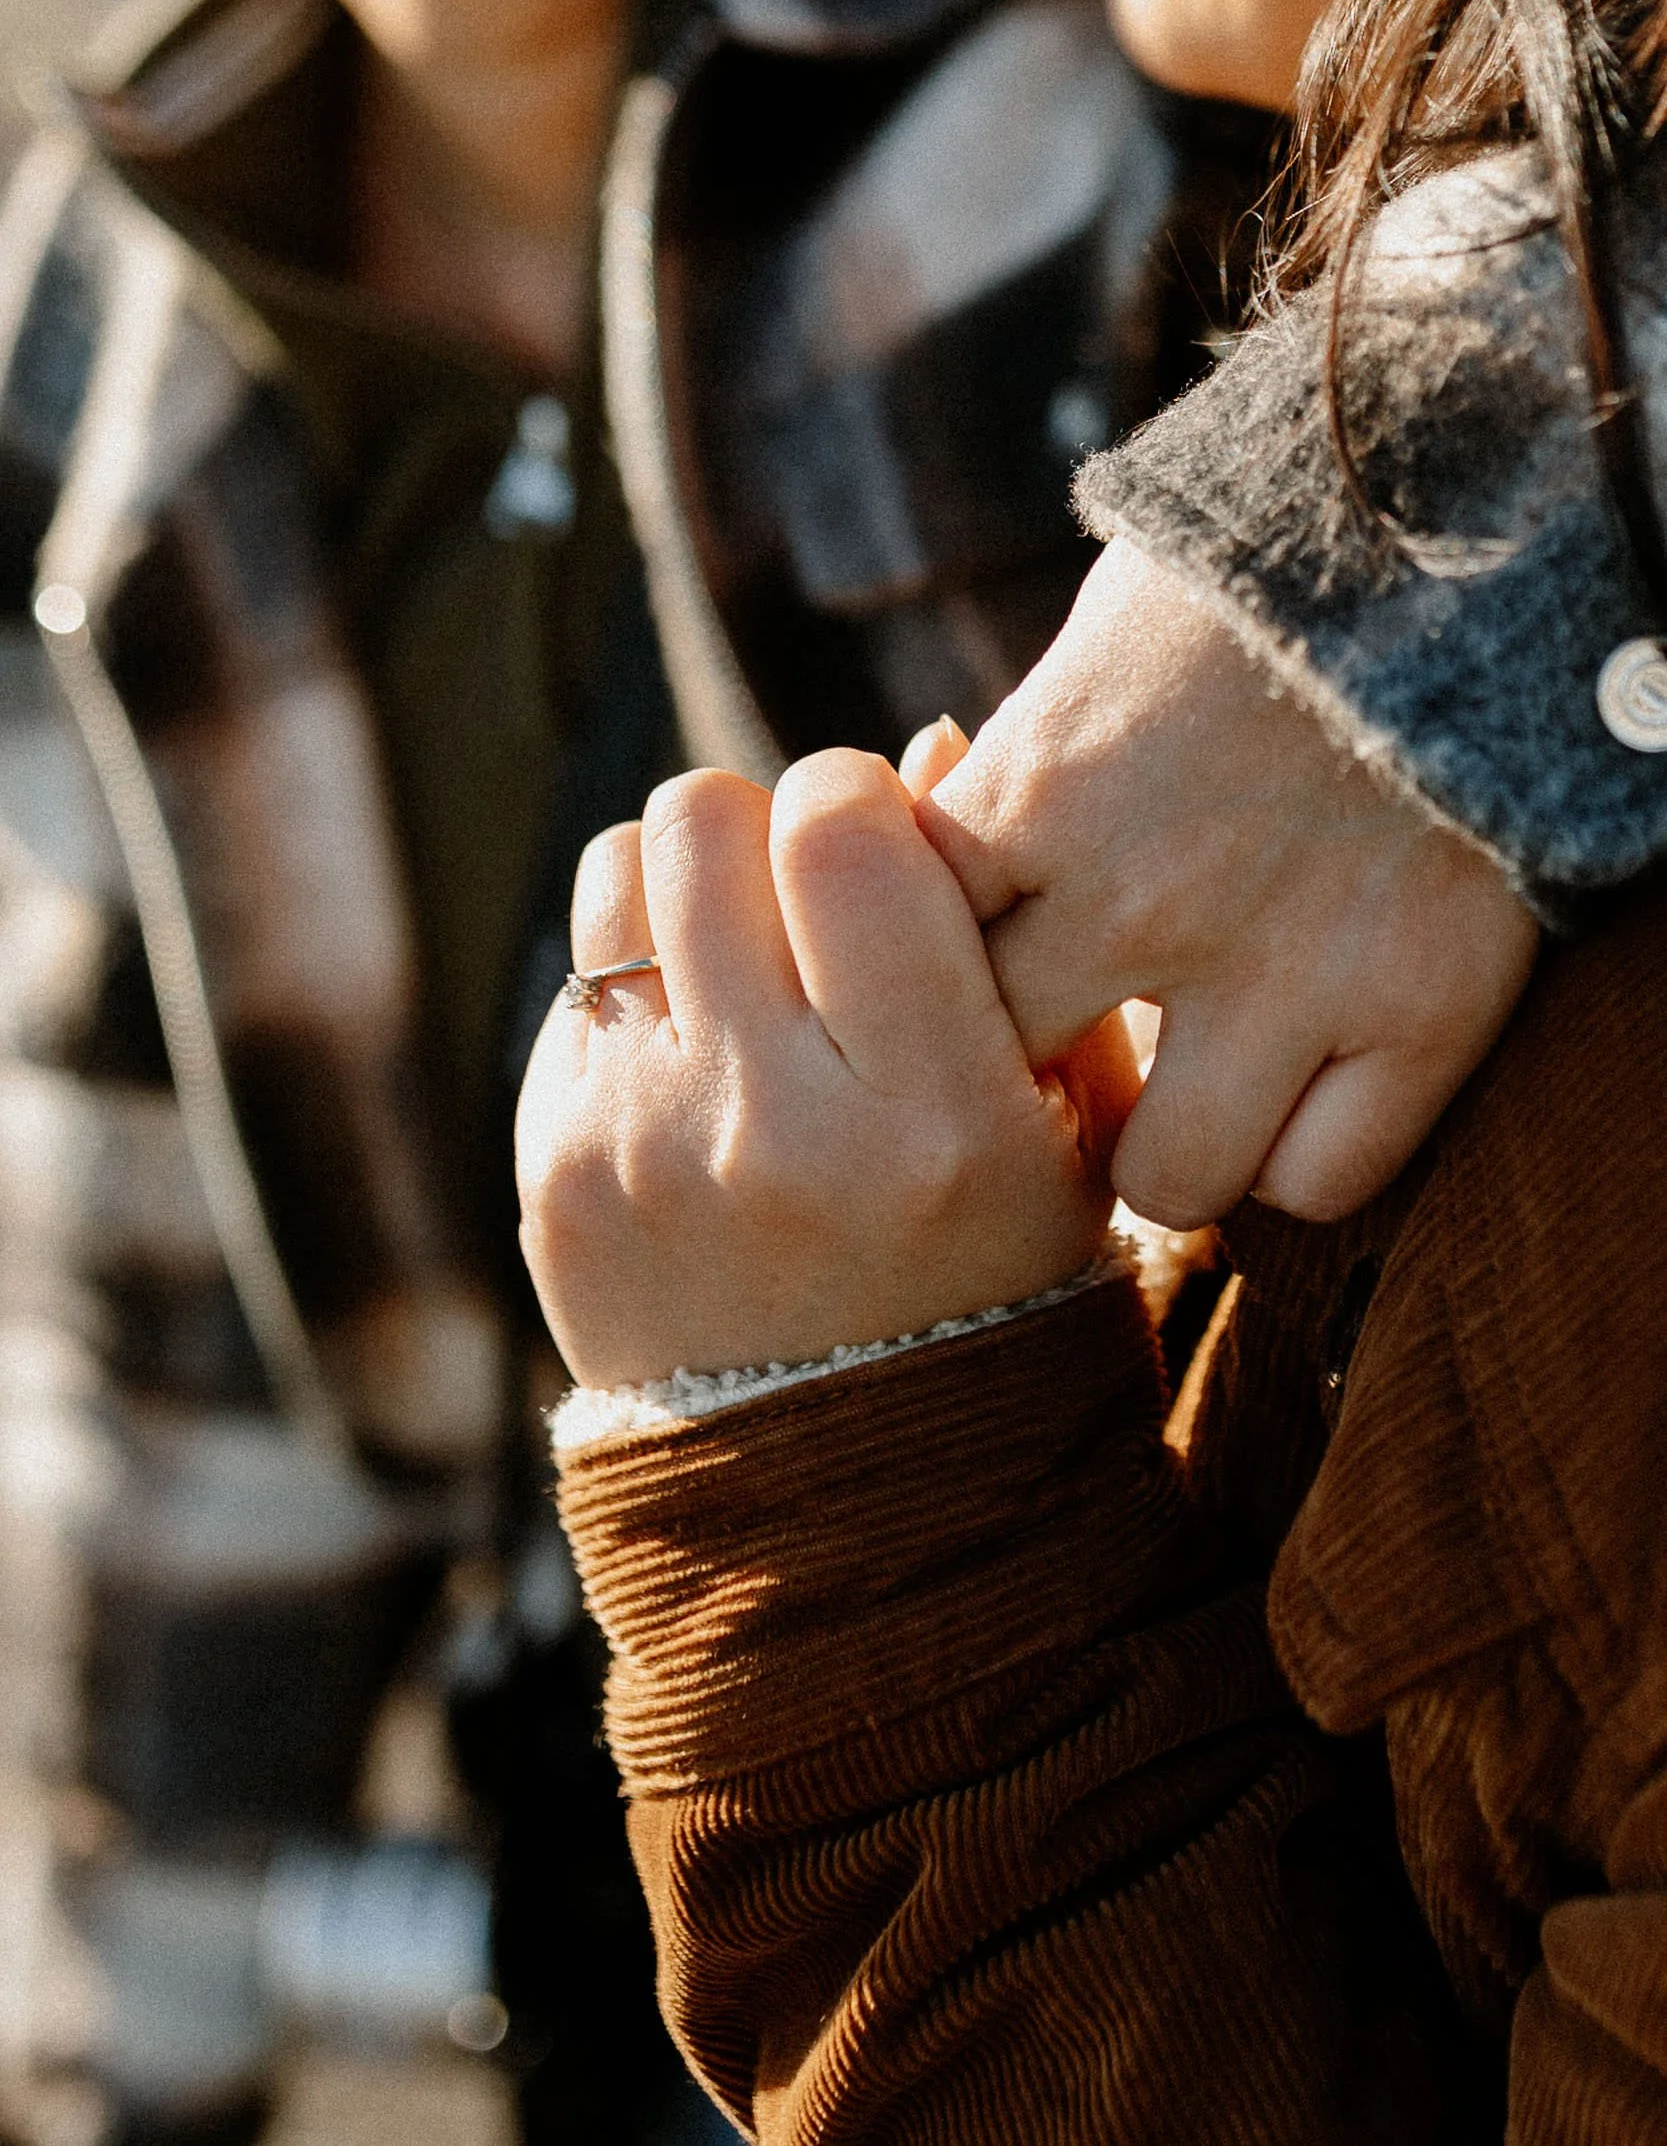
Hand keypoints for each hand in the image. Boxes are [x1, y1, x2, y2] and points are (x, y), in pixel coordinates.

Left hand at [516, 754, 1129, 1387]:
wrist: (843, 1487)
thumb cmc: (989, 1275)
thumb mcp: (1063, 1132)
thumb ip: (1019, 942)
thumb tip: (927, 742)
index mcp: (936, 1117)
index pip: (843, 828)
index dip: (857, 796)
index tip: (880, 845)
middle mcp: (777, 1130)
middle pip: (707, 817)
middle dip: (761, 822)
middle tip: (802, 894)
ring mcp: (644, 1152)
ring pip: (617, 868)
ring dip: (684, 882)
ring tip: (743, 959)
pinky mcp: (554, 1171)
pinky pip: (577, 975)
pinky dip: (640, 984)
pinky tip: (698, 1060)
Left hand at [910, 537, 1540, 1229]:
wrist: (1476, 518)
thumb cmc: (1263, 572)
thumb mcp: (1098, 645)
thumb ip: (1020, 775)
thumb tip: (943, 879)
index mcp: (1041, 788)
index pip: (907, 955)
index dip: (925, 986)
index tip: (967, 978)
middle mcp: (1144, 896)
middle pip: (1009, 1083)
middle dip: (1020, 1081)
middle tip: (1061, 1067)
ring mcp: (1288, 967)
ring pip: (1165, 1176)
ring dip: (1163, 1148)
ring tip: (1181, 1104)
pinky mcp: (1426, 1008)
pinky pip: (1320, 1179)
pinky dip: (1299, 1153)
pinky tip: (1293, 1097)